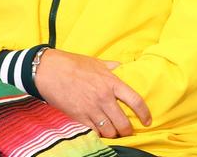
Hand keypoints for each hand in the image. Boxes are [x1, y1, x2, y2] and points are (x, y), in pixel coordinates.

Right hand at [33, 49, 151, 137]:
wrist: (49, 70)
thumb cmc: (73, 64)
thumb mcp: (97, 63)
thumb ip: (112, 67)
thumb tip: (121, 67)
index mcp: (112, 83)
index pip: (135, 101)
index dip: (144, 113)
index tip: (147, 121)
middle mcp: (104, 98)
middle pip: (123, 122)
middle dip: (127, 130)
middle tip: (128, 131)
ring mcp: (90, 109)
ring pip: (109, 131)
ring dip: (112, 134)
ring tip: (113, 132)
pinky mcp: (77, 116)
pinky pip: (92, 132)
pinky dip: (98, 134)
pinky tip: (99, 132)